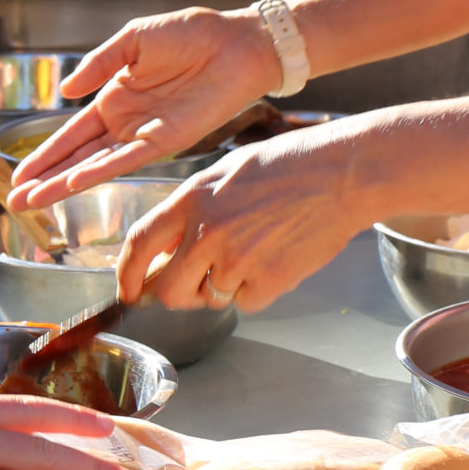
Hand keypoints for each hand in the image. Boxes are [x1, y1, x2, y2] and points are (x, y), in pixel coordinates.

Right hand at [8, 7, 280, 207]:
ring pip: (94, 165)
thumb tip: (66, 89)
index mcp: (115, 97)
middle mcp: (126, 122)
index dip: (44, 154)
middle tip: (14, 201)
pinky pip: (126, 159)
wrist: (237, 43)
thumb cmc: (191, 34)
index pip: (71, 133)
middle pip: (76, 156)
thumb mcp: (134, 39)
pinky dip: (99, 171)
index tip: (18, 175)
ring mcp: (144, 134)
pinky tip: (73, 182)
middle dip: (45, 179)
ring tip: (33, 201)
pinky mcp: (167, 140)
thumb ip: (99, 62)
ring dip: (63, 183)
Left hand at [116, 124, 367, 311]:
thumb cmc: (288, 166)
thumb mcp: (225, 173)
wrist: (341, 174)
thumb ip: (190, 210)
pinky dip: (257, 291)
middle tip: (195, 284)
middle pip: (169, 290)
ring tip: (253, 252)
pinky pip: (246, 303)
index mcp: (191, 198)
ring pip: (210, 298)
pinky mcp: (268, 282)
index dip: (127, 275)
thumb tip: (164, 251)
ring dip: (223, 288)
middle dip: (177, 294)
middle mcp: (207, 232)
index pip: (139, 245)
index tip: (128, 291)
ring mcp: (237, 260)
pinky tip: (275, 258)